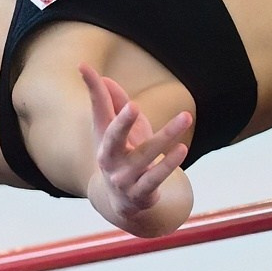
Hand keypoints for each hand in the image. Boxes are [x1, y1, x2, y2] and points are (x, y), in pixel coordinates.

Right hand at [81, 65, 190, 234]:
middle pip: (114, 138)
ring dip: (165, 137)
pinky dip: (168, 164)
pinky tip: (181, 148)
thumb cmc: (121, 155)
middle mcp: (109, 159)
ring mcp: (124, 178)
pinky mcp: (140, 193)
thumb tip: (98, 75)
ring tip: (185, 117)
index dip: (94, 90)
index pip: (100, 113)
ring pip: (146, 156)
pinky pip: (155, 178)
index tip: (86, 68)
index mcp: (103, 140)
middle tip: (135, 106)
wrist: (121, 202)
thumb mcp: (114, 130)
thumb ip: (108, 102)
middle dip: (124, 123)